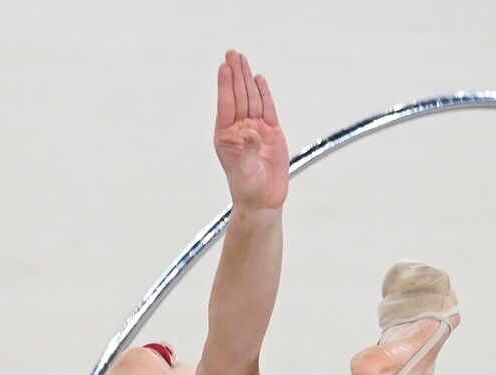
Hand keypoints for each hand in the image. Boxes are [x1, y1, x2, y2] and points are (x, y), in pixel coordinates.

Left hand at [213, 49, 288, 210]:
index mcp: (226, 137)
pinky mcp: (271, 133)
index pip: (226, 106)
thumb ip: (247, 150)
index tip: (224, 67)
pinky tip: (257, 79)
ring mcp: (255, 130)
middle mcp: (239, 130)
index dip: (226, 86)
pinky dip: (263, 94)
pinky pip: (267, 108)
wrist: (263, 201)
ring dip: (247, 79)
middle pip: (238, 97)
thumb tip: (250, 130)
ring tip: (242, 59)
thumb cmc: (248, 189)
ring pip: (252, 99)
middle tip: (232, 53)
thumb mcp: (244, 171)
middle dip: (235, 75)